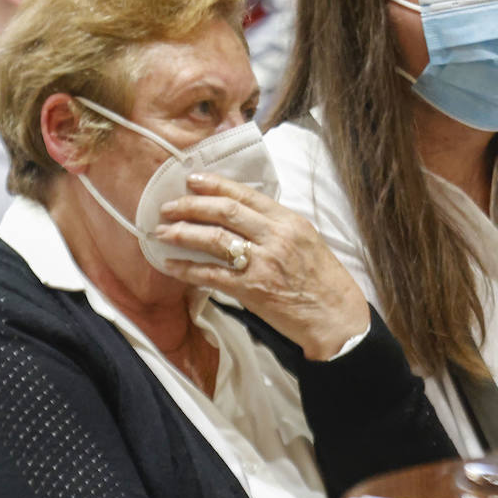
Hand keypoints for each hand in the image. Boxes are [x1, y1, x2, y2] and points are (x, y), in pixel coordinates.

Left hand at [155, 172, 370, 359]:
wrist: (335, 316)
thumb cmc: (323, 280)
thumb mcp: (306, 240)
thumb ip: (276, 227)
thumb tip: (243, 217)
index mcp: (289, 221)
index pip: (245, 194)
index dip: (214, 185)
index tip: (191, 181)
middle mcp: (275, 236)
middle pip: (224, 211)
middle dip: (190, 206)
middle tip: (168, 207)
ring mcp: (263, 262)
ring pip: (214, 239)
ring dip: (183, 234)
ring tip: (161, 232)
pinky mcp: (252, 289)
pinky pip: (211, 275)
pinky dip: (188, 269)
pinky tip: (171, 265)